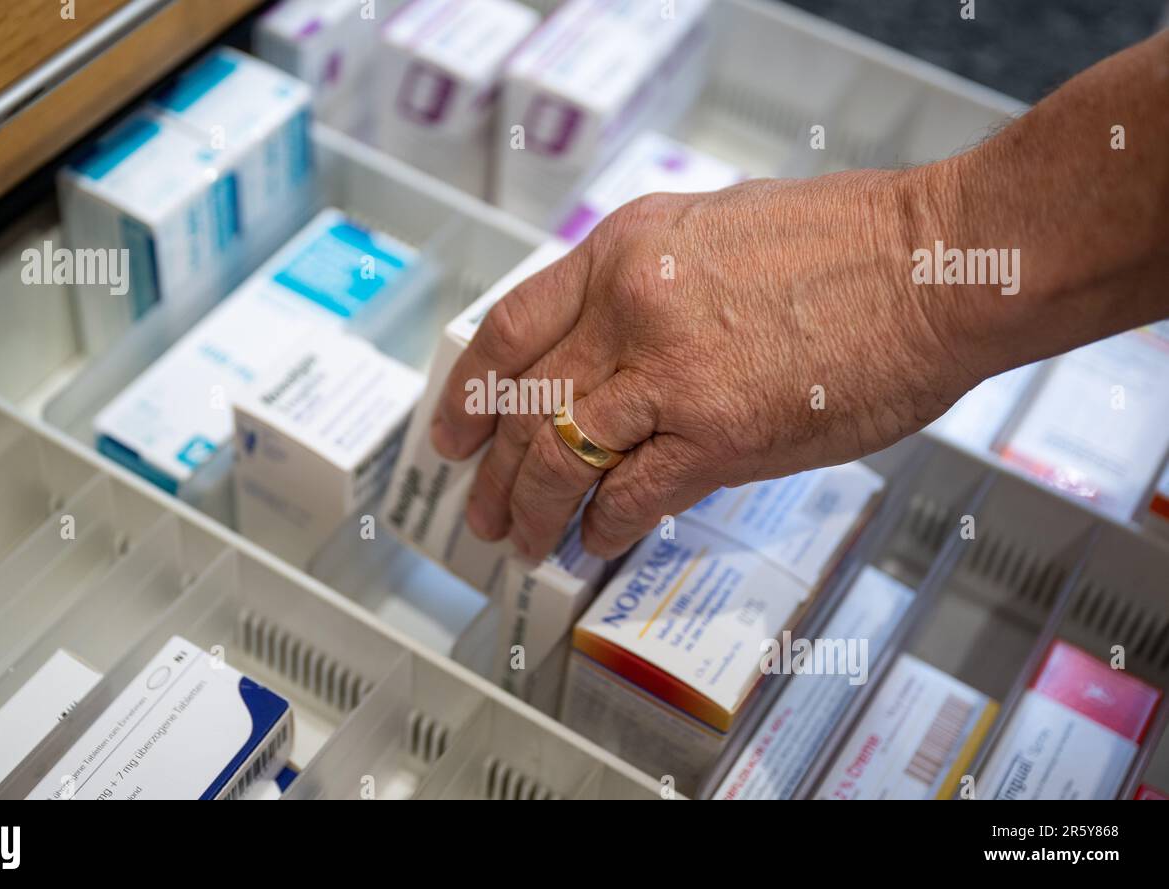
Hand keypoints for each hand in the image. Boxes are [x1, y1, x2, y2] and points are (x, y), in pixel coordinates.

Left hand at [429, 165, 980, 560]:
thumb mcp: (711, 229)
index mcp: (622, 252)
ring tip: (522, 543)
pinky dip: (604, 527)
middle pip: (522, 407)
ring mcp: (669, 376)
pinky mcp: (719, 437)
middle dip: (489, 473)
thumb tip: (600, 341)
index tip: (451, 432)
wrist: (937, 266)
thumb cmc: (846, 243)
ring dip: (532, 513)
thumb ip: (643, 283)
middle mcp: (628, 311)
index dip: (467, 392)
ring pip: (559, 459)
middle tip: (478, 512)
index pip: (508, 330)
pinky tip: (596, 543)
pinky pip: (631, 496)